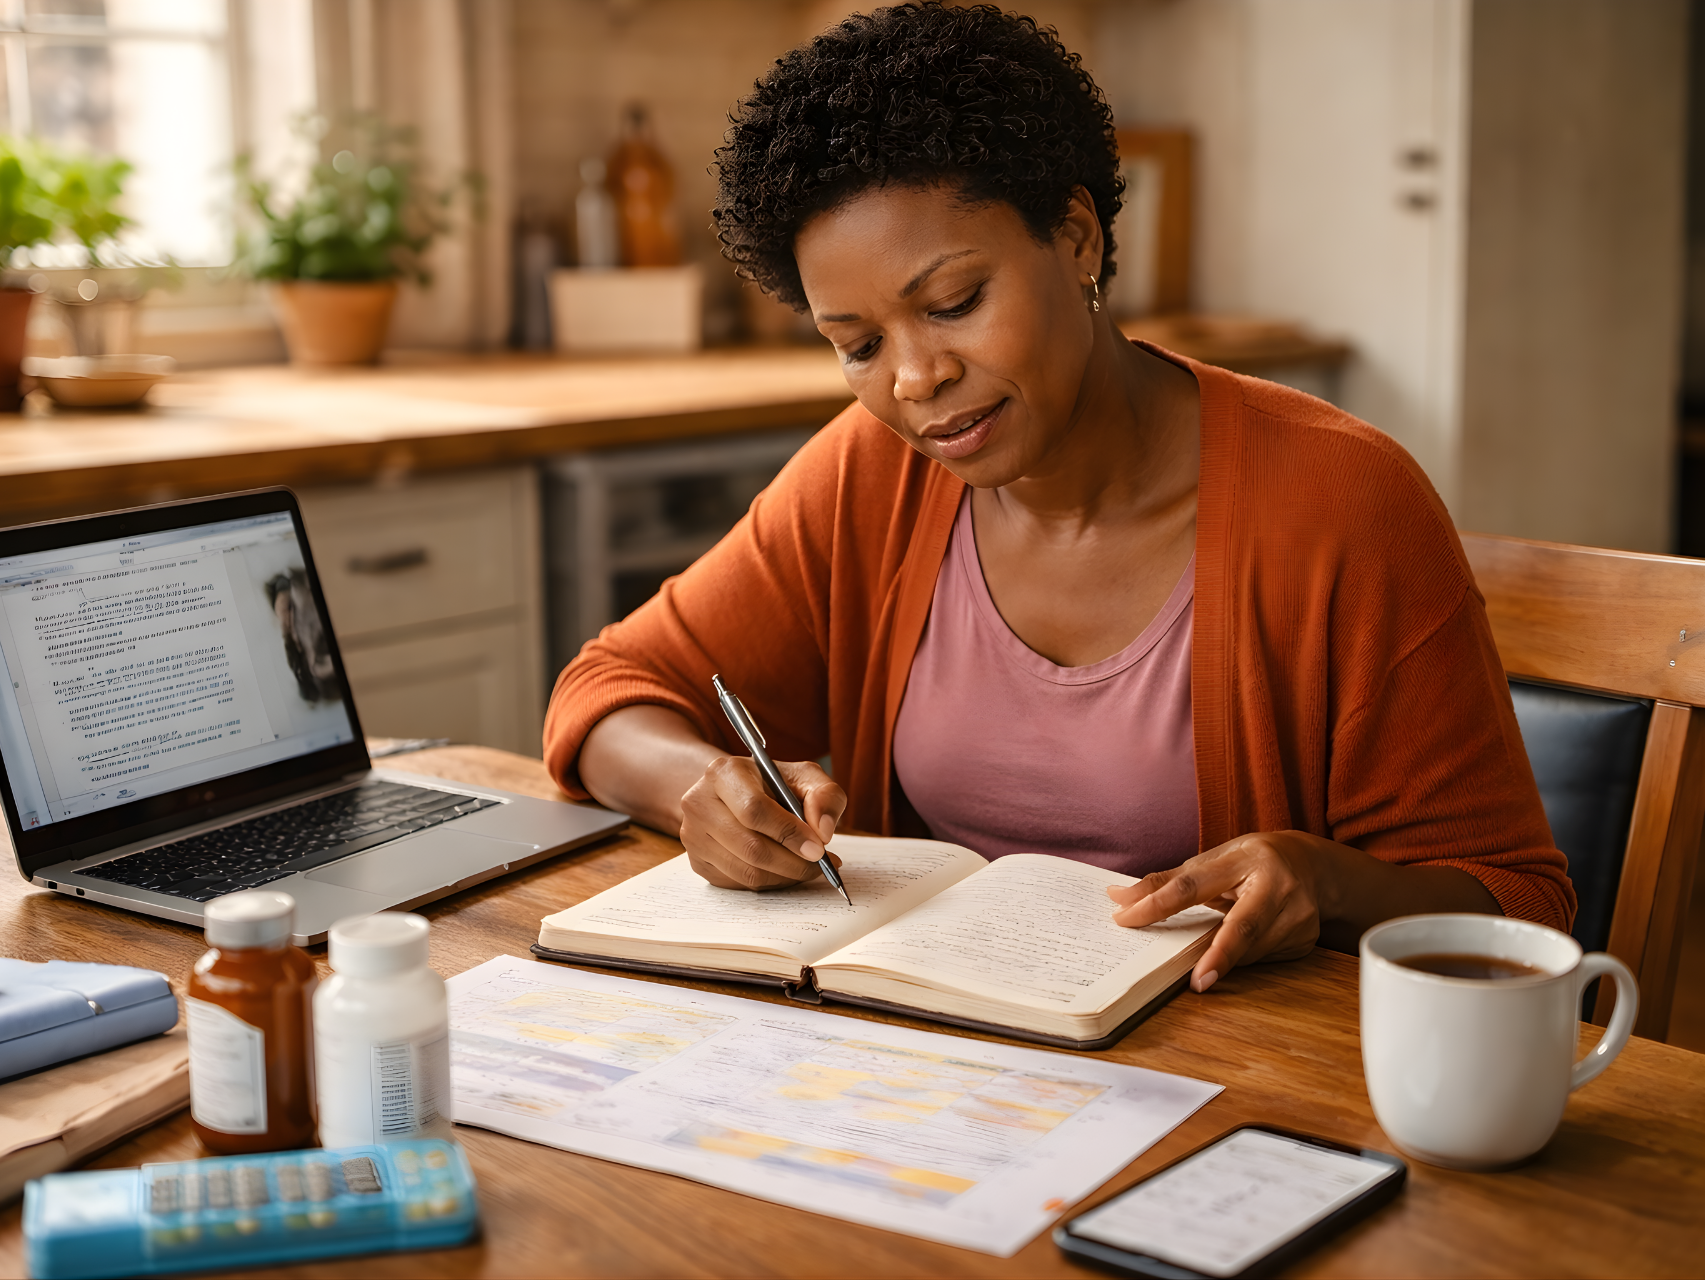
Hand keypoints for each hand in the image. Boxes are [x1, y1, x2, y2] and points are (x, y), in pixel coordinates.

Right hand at [679, 755, 846, 889]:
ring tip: (808, 867)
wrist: (734, 793)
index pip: (754, 809)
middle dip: (793, 862)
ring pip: (746, 872)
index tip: (818, 849)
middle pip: (750, 847)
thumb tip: (823, 831)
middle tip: (820, 864)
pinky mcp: (698, 862)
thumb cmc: (771, 784)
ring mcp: (694, 836)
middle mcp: (700, 803)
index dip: (789, 833)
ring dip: (785, 876)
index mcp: (723, 773)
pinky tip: (785, 869)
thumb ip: (824, 795)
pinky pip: (740, 884)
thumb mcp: (804, 776)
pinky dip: (770, 882)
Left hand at [1105, 831, 1340, 992]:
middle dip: (1220, 954)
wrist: (1313, 867)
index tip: (1125, 919)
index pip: (1192, 884)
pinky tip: (1245, 946)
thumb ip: (1168, 881)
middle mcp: (1277, 885)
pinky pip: (1263, 959)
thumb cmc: (1250, 862)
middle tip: (1197, 982)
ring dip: (1224, 958)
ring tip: (1211, 956)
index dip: (1157, 903)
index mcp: (1244, 858)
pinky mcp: (1306, 940)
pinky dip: (1243, 958)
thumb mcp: (1213, 861)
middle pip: (1243, 926)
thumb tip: (1118, 898)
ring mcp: (1298, 915)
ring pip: (1251, 950)